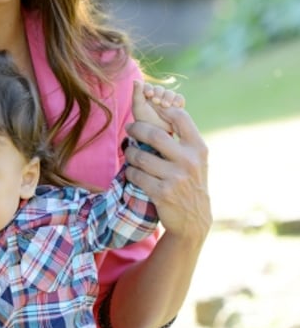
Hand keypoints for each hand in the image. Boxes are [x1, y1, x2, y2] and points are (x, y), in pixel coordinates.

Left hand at [123, 104, 211, 243]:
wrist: (194, 220)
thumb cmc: (191, 185)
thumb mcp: (196, 161)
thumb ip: (183, 140)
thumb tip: (161, 112)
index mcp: (198, 148)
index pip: (180, 117)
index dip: (162, 109)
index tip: (150, 107)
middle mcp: (189, 161)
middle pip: (155, 135)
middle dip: (138, 129)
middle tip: (129, 128)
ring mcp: (175, 178)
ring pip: (142, 157)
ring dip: (130, 153)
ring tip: (128, 152)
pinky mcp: (161, 193)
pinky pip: (137, 176)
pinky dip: (130, 172)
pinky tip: (131, 171)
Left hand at [132, 79, 184, 132]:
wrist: (156, 134)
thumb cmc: (144, 122)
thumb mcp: (138, 107)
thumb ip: (137, 94)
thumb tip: (135, 79)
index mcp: (147, 95)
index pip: (149, 86)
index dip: (150, 88)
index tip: (148, 94)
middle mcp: (157, 96)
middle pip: (161, 89)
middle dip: (159, 94)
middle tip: (157, 101)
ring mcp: (168, 100)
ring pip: (170, 93)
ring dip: (168, 97)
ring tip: (165, 105)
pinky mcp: (177, 105)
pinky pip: (180, 98)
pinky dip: (178, 100)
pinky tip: (175, 105)